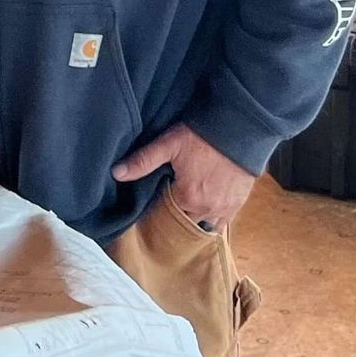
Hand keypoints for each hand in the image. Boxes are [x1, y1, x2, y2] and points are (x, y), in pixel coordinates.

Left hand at [112, 123, 253, 230]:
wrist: (239, 128)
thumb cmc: (202, 135)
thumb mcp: (169, 144)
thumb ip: (143, 160)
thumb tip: (116, 173)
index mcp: (187, 197)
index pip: (164, 215)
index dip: (155, 211)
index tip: (149, 205)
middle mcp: (206, 209)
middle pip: (183, 224)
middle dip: (172, 220)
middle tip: (162, 210)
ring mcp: (224, 209)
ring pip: (202, 227)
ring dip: (191, 223)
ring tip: (180, 214)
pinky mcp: (237, 205)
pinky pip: (221, 225)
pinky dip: (210, 223)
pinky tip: (200, 217)